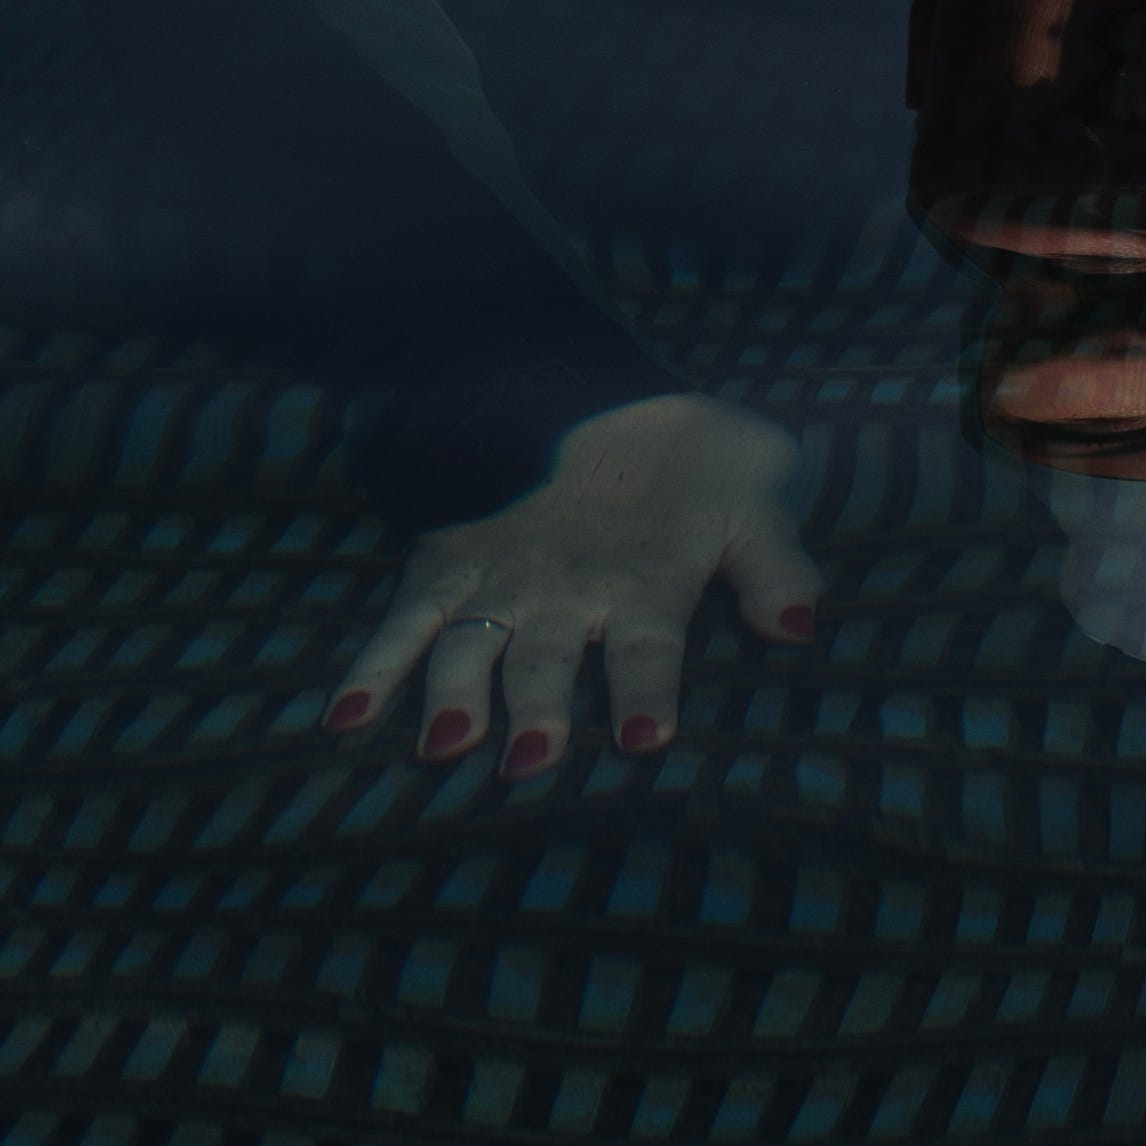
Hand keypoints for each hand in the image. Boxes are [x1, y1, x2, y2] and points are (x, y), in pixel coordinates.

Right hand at [324, 394, 819, 776]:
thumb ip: (776, 566)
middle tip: (530, 762)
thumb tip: (801, 629)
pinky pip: (404, 621)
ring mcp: (501, 582)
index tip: (647, 739)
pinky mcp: (446, 567)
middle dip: (540, 711)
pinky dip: (371, 668)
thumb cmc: (689, 457)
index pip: (648, 648)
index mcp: (645, 582)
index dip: (648, 691)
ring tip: (447, 745)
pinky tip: (344, 719)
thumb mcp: (753, 497)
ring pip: (473, 648)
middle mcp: (567, 592)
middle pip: (549, 660)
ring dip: (457, 697)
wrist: (599, 383)